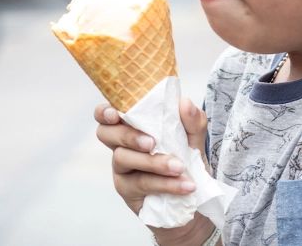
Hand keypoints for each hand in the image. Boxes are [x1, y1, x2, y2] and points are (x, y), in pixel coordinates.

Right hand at [94, 98, 212, 243]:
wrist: (197, 198)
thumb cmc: (188, 161)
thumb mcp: (195, 139)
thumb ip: (192, 121)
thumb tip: (185, 102)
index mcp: (133, 127)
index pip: (107, 114)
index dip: (104, 112)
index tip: (114, 113)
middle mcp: (122, 146)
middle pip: (105, 134)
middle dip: (127, 135)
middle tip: (151, 143)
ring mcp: (122, 170)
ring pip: (123, 159)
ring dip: (153, 162)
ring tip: (179, 167)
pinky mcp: (128, 191)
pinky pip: (141, 183)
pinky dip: (165, 183)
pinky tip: (185, 185)